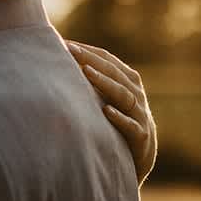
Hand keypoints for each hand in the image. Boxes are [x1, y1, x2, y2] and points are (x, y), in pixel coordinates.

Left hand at [67, 41, 155, 185]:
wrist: (140, 157)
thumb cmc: (116, 123)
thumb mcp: (106, 100)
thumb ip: (91, 83)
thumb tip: (59, 62)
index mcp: (128, 82)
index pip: (108, 61)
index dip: (88, 51)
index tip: (66, 43)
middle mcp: (136, 95)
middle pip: (115, 73)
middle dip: (92, 60)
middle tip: (70, 50)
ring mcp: (140, 115)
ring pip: (124, 95)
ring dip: (105, 83)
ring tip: (85, 72)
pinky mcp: (141, 137)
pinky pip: (131, 126)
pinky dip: (119, 118)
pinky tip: (105, 111)